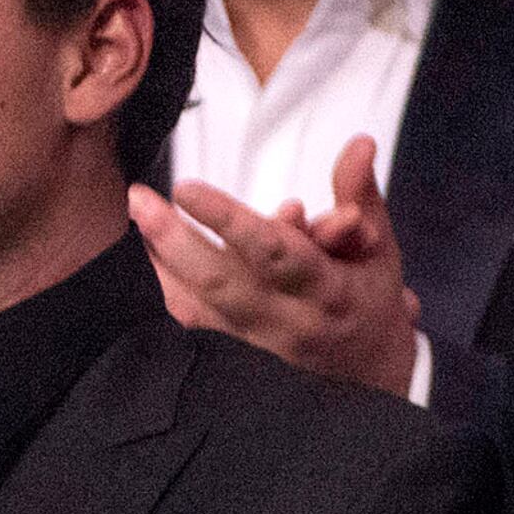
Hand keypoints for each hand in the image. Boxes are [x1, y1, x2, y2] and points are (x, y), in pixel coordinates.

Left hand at [130, 136, 419, 397]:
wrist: (366, 372)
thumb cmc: (368, 298)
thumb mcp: (379, 248)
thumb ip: (361, 194)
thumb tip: (359, 141)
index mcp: (328, 291)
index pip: (277, 253)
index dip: (232, 222)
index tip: (188, 189)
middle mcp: (287, 321)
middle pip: (222, 281)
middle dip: (175, 238)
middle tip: (140, 199)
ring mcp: (255, 342)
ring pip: (196, 305)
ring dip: (159, 261)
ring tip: (134, 218)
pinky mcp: (233, 355)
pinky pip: (190, 322)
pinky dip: (164, 288)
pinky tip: (143, 256)